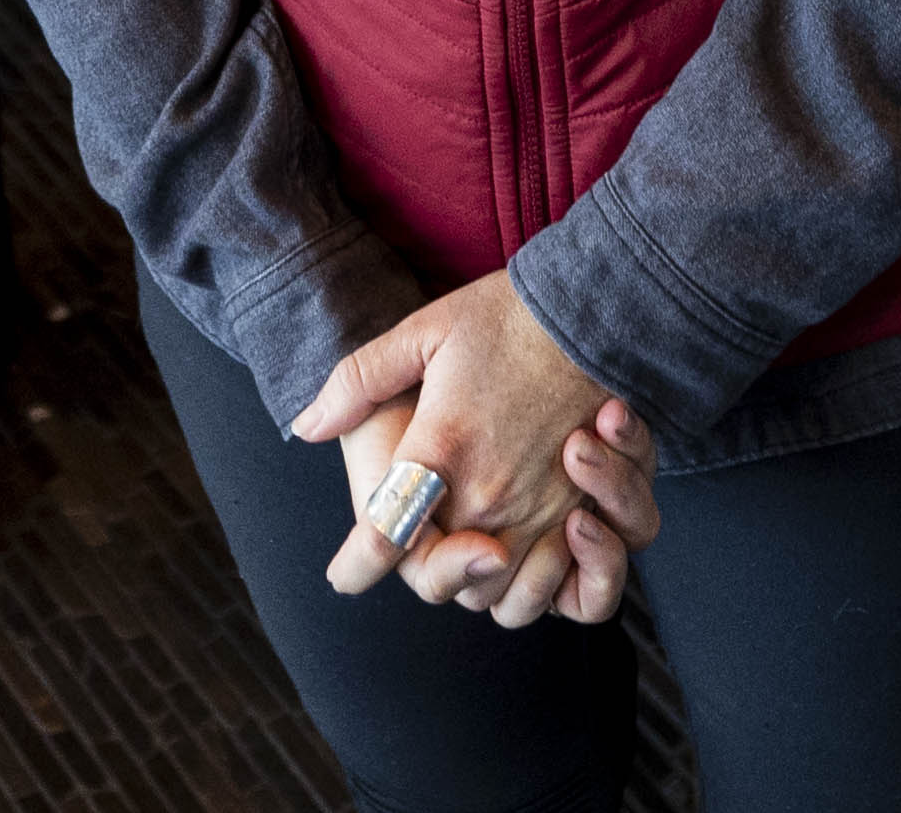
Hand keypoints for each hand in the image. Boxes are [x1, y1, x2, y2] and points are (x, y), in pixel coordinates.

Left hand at [294, 273, 611, 609]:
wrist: (594, 308)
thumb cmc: (505, 317)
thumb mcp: (423, 332)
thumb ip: (359, 381)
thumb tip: (306, 424)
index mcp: (442, 448)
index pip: (384, 534)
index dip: (357, 564)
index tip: (343, 573)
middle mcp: (489, 493)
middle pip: (440, 578)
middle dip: (423, 567)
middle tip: (421, 538)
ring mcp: (542, 509)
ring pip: (498, 593)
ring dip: (480, 584)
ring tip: (474, 547)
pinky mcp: (587, 510)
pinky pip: (569, 588)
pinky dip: (547, 587)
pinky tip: (533, 557)